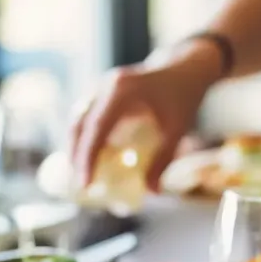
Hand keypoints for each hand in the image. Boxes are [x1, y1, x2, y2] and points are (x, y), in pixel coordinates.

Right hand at [70, 43, 221, 190]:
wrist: (184, 69)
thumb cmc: (183, 98)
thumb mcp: (177, 130)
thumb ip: (163, 160)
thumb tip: (152, 192)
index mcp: (122, 91)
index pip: (97, 128)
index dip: (88, 157)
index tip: (86, 183)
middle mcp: (106, 85)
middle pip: (79, 123)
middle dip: (76, 155)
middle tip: (81, 184)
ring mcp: (102, 86)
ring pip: (79, 119)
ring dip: (77, 146)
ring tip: (82, 173)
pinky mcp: (103, 92)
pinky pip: (87, 116)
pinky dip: (86, 137)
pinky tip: (92, 158)